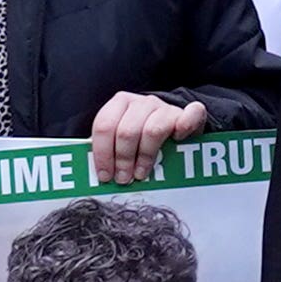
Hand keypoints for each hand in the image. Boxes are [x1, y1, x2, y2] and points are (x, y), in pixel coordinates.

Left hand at [85, 90, 201, 183]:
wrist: (173, 125)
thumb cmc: (142, 137)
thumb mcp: (120, 140)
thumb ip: (108, 149)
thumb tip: (90, 170)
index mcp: (120, 104)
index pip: (104, 125)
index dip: (102, 153)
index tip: (104, 175)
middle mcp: (142, 102)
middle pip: (126, 131)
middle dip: (123, 159)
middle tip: (123, 179)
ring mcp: (165, 107)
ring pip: (152, 130)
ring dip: (145, 157)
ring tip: (142, 174)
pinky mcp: (186, 113)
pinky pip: (190, 115)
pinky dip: (185, 126)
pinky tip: (179, 139)